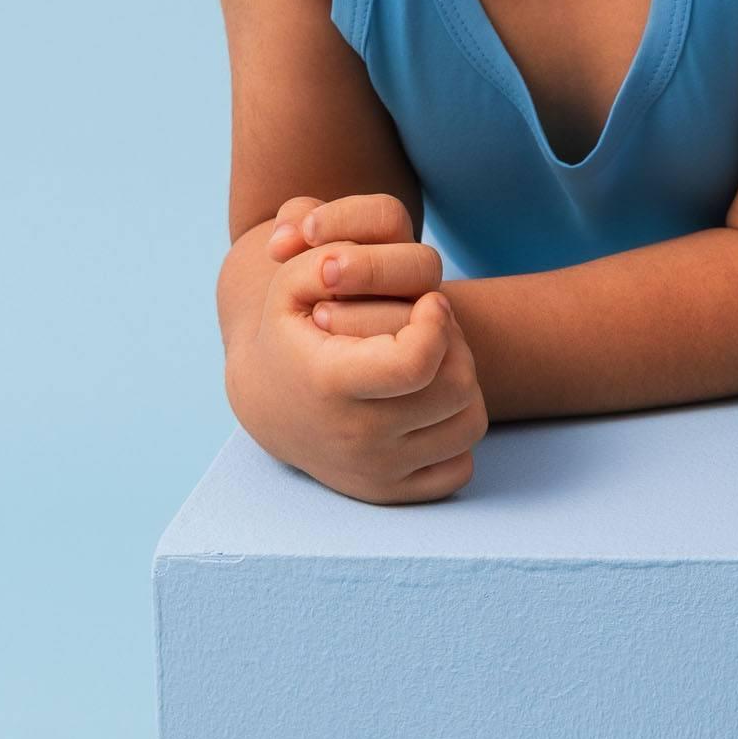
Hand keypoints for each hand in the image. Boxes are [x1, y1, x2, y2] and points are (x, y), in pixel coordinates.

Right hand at [229, 200, 486, 502]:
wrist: (268, 401)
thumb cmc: (291, 327)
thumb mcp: (294, 277)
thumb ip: (325, 244)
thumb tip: (337, 260)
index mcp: (331, 384)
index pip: (419, 360)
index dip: (437, 322)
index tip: (430, 302)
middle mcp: (356, 438)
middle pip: (457, 385)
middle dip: (455, 346)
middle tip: (432, 328)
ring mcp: (376, 473)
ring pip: (469, 422)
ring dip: (462, 384)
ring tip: (432, 361)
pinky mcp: (391, 494)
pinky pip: (460, 465)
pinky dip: (454, 433)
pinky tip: (429, 404)